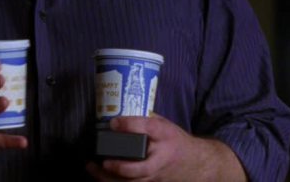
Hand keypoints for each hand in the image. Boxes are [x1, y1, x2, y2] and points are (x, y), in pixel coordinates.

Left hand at [85, 114, 245, 181]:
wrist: (197, 163)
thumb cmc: (176, 141)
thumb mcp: (165, 126)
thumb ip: (145, 122)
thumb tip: (119, 114)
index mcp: (165, 135)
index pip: (148, 128)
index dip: (130, 125)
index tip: (113, 122)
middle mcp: (161, 157)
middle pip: (139, 167)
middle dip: (119, 167)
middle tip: (103, 160)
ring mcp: (156, 174)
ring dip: (108, 178)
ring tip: (92, 168)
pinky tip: (100, 177)